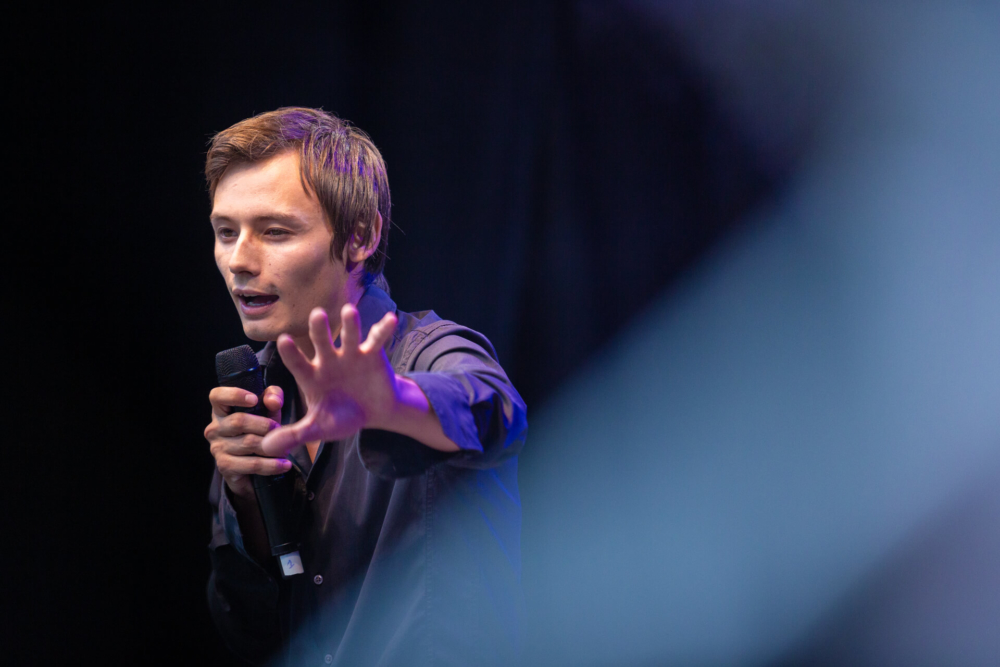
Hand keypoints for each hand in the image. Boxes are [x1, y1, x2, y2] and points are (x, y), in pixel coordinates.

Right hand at [205, 385, 289, 497]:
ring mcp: (217, 448)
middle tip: (282, 432)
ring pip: (248, 443)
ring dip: (272, 447)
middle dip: (265, 425)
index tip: (254, 399)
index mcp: (221, 410)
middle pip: (239, 421)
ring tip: (286, 449)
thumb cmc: (260, 431)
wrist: (254, 467)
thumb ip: (273, 398)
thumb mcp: (268, 411)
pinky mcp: (225, 467)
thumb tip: (273, 401)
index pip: (217, 396)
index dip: (234, 395)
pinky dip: (272, 465)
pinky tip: (284, 464)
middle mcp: (215, 428)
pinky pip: (251, 464)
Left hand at [260, 304, 398, 456]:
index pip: (297, 363)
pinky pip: (377, 339)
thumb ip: (294, 435)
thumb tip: (266, 448)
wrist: (373, 412)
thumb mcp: (318, 428)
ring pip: (349, 336)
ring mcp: (350, 355)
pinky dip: (383, 329)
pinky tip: (391, 318)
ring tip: (350, 311)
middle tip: (318, 315)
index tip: (283, 340)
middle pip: (321, 342)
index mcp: (311, 376)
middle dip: (319, 329)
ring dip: (350, 324)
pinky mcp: (372, 354)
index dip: (291, 353)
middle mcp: (329, 360)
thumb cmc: (342, 417)